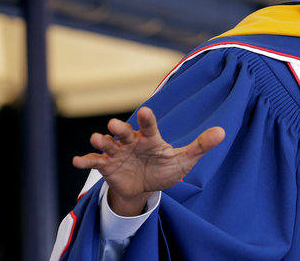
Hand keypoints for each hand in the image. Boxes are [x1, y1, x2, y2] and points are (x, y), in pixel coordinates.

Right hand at [72, 106, 224, 215]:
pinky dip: (86, 160)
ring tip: (97, 139)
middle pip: (125, 132)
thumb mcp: (184, 160)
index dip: (147, 119)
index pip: (149, 126)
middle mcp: (132, 142)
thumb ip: (200, 145)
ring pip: (107, 144)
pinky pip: (95, 162)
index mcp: (150, 138)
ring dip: (101, 141)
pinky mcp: (106, 166)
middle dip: (120, 129)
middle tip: (114, 125)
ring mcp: (118, 153)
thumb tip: (222, 132)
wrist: (145, 188)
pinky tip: (77, 161)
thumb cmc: (165, 168)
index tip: (145, 111)